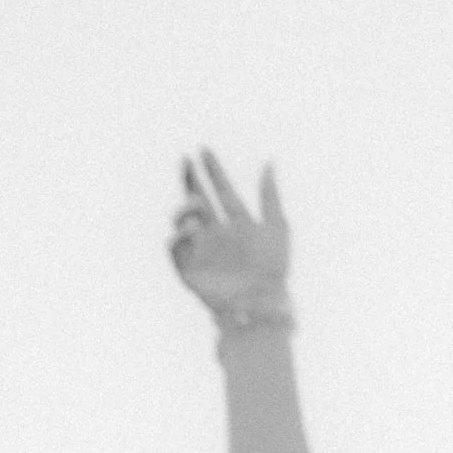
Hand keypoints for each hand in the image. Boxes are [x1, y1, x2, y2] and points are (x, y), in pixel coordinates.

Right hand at [169, 148, 292, 330]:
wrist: (261, 302)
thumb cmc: (274, 268)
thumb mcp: (277, 226)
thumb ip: (270, 195)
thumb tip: (269, 162)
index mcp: (238, 222)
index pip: (222, 190)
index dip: (213, 170)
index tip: (204, 150)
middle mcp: (218, 233)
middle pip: (198, 200)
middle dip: (190, 180)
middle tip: (184, 160)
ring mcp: (202, 250)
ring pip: (183, 221)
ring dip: (186, 208)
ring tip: (197, 205)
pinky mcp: (188, 269)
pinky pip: (175, 248)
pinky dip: (178, 236)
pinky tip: (190, 229)